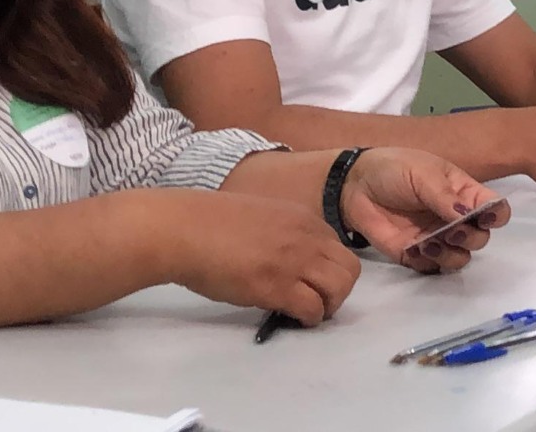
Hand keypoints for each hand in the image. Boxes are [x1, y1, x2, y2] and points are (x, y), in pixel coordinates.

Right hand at [164, 190, 361, 327]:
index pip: (339, 247)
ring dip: (329, 305)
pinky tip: (293, 319)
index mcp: (303, 218)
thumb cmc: (211, 224)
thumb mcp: (263, 217)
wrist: (185, 229)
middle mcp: (306, 237)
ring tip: (309, 313)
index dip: (331, 269)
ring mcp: (294, 261)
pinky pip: (312, 308)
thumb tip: (291, 259)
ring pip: (339, 289)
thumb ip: (285, 234)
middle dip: (340, 290)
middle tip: (319, 302)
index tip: (315, 282)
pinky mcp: (277, 287)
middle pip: (349, 269)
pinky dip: (309, 319)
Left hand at [338, 147, 509, 273]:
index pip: (495, 208)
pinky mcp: (415, 254)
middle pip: (481, 238)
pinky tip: (415, 249)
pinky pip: (432, 268)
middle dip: (471, 237)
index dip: (497, 216)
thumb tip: (469, 216)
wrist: (354, 185)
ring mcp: (436, 238)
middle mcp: (455, 218)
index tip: (485, 218)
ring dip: (452, 254)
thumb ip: (445, 197)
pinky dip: (429, 263)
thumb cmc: (393, 170)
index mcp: (463, 193)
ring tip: (430, 243)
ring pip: (461, 258)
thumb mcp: (422, 174)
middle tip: (451, 230)